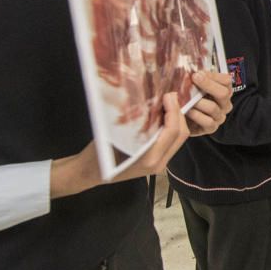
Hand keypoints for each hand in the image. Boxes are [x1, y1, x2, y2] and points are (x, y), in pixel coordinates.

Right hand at [51, 92, 189, 197]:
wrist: (88, 174)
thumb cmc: (98, 154)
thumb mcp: (115, 135)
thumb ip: (137, 122)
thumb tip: (152, 101)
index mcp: (149, 158)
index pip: (172, 131)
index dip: (173, 111)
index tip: (168, 95)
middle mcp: (158, 163)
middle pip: (181, 135)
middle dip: (178, 113)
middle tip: (170, 97)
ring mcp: (159, 164)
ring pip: (178, 139)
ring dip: (176, 120)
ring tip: (167, 104)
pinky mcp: (157, 162)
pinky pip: (171, 142)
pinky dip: (171, 127)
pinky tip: (162, 116)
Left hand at [185, 71, 232, 135]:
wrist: (182, 119)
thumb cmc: (190, 99)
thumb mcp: (194, 86)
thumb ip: (195, 78)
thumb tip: (189, 68)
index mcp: (224, 91)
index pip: (226, 81)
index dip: (213, 76)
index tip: (198, 73)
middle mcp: (225, 104)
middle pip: (223, 93)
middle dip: (208, 85)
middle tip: (194, 79)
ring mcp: (219, 117)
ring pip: (213, 107)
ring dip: (198, 101)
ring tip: (187, 97)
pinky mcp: (211, 128)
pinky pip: (207, 121)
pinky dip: (196, 115)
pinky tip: (187, 111)